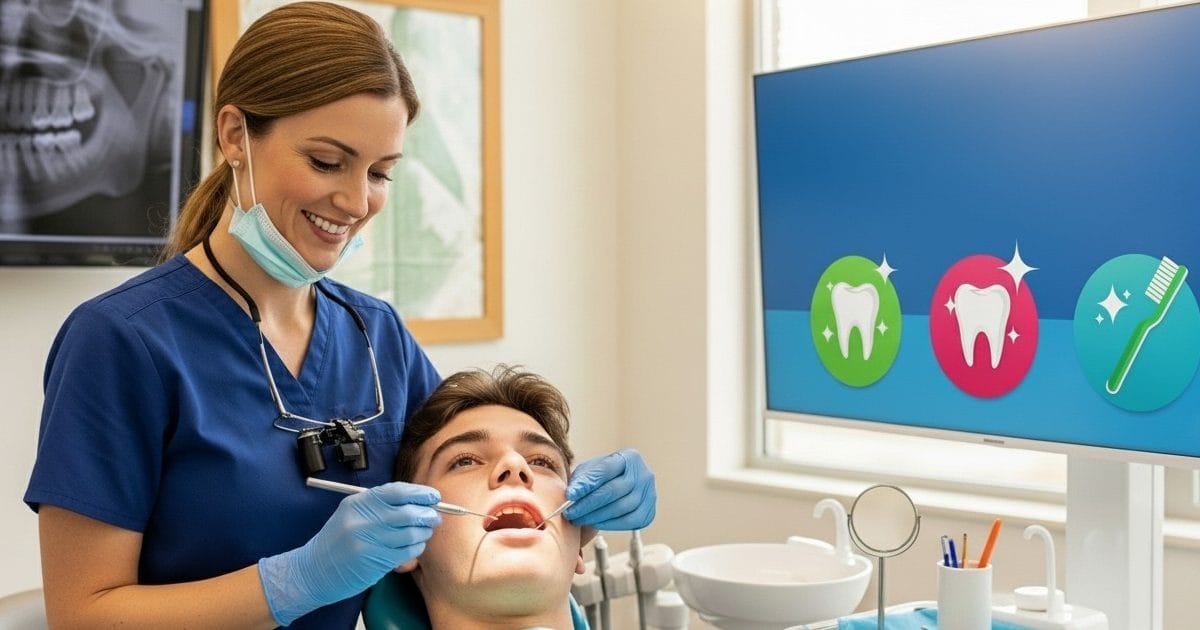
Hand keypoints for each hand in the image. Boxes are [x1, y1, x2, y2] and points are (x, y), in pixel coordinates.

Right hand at [258, 482, 440, 624]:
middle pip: (409, 512)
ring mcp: (370, 543)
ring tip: (424, 532)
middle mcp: (364, 521)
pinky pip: (408, 552)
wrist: (314, 571)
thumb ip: (381, 505)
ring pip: (412, 533)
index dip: (420, 493)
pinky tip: (414, 547)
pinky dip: (416, 548)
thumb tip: (419, 501)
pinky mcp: (376, 563)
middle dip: (428, 514)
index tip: (433, 496)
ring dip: (424, 533)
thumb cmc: (337, 540)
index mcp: (359, 503)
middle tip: (434, 517)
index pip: (397, 492)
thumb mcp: (352, 513)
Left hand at [564, 448, 655, 529]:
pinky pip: (629, 521)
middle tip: (570, 512)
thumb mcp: (592, 469)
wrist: (622, 485)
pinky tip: (596, 523)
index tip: (570, 495)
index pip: (605, 470)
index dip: (587, 483)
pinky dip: (610, 524)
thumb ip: (582, 479)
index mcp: (629, 457)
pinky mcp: (649, 511)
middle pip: (613, 491)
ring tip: (578, 519)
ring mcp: (649, 494)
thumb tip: (571, 495)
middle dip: (588, 504)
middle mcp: (643, 474)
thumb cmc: (604, 477)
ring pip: (621, 508)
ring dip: (596, 516)